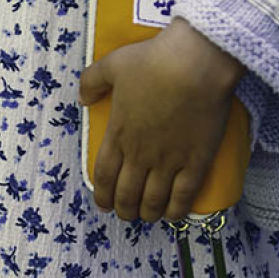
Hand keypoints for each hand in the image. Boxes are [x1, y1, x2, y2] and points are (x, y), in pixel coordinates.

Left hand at [78, 17, 247, 222]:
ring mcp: (168, 161)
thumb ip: (92, 81)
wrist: (194, 64)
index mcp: (118, 134)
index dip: (102, 194)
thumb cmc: (152, 61)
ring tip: (148, 216)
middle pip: (126, 194)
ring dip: (147, 213)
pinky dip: (176, 211)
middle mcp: (139, 154)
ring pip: (153, 200)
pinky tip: (173, 215)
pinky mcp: (196, 161)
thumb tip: (82, 99)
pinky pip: (184, 196)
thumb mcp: (112, 65)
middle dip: (123, 209)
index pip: (103, 175)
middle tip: (126, 213)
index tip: (103, 204)